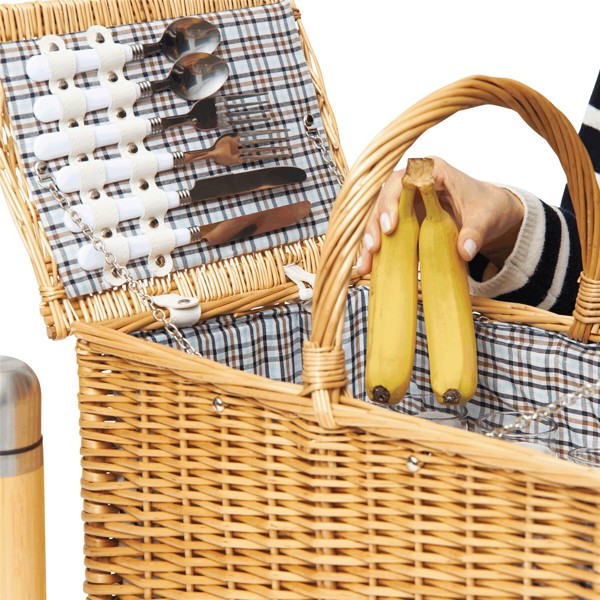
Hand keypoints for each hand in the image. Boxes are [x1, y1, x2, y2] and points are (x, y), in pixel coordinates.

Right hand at [356, 156, 524, 276]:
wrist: (490, 213)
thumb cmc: (487, 206)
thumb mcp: (486, 218)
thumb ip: (476, 232)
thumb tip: (465, 251)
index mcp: (431, 171)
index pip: (402, 181)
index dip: (391, 202)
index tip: (391, 227)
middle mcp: (412, 184)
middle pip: (384, 200)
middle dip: (375, 224)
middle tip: (374, 248)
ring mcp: (405, 202)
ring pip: (379, 217)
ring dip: (371, 240)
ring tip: (365, 265)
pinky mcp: (404, 220)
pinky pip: (385, 233)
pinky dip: (377, 250)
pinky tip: (368, 268)